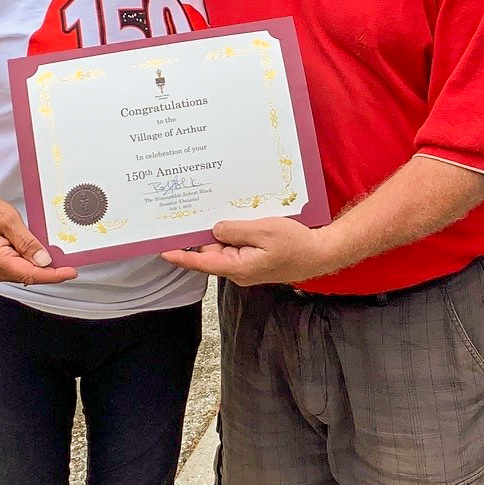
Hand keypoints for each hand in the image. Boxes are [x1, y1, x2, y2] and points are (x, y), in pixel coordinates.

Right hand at [0, 194, 77, 285]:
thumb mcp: (7, 218)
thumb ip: (26, 241)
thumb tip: (43, 260)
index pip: (29, 274)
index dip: (52, 275)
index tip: (70, 272)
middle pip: (30, 277)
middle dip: (50, 271)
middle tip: (68, 260)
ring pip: (26, 275)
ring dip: (42, 268)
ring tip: (56, 256)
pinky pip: (20, 270)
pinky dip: (33, 265)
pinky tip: (41, 256)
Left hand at [161, 216, 333, 286]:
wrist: (320, 253)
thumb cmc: (296, 244)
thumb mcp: (263, 231)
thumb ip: (235, 230)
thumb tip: (215, 230)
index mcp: (238, 267)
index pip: (202, 263)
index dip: (181, 256)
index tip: (162, 250)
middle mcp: (239, 270)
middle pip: (212, 253)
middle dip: (200, 238)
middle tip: (187, 217)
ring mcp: (247, 266)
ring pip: (225, 248)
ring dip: (220, 234)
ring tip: (214, 214)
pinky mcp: (255, 260)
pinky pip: (237, 247)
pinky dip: (233, 235)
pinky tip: (235, 221)